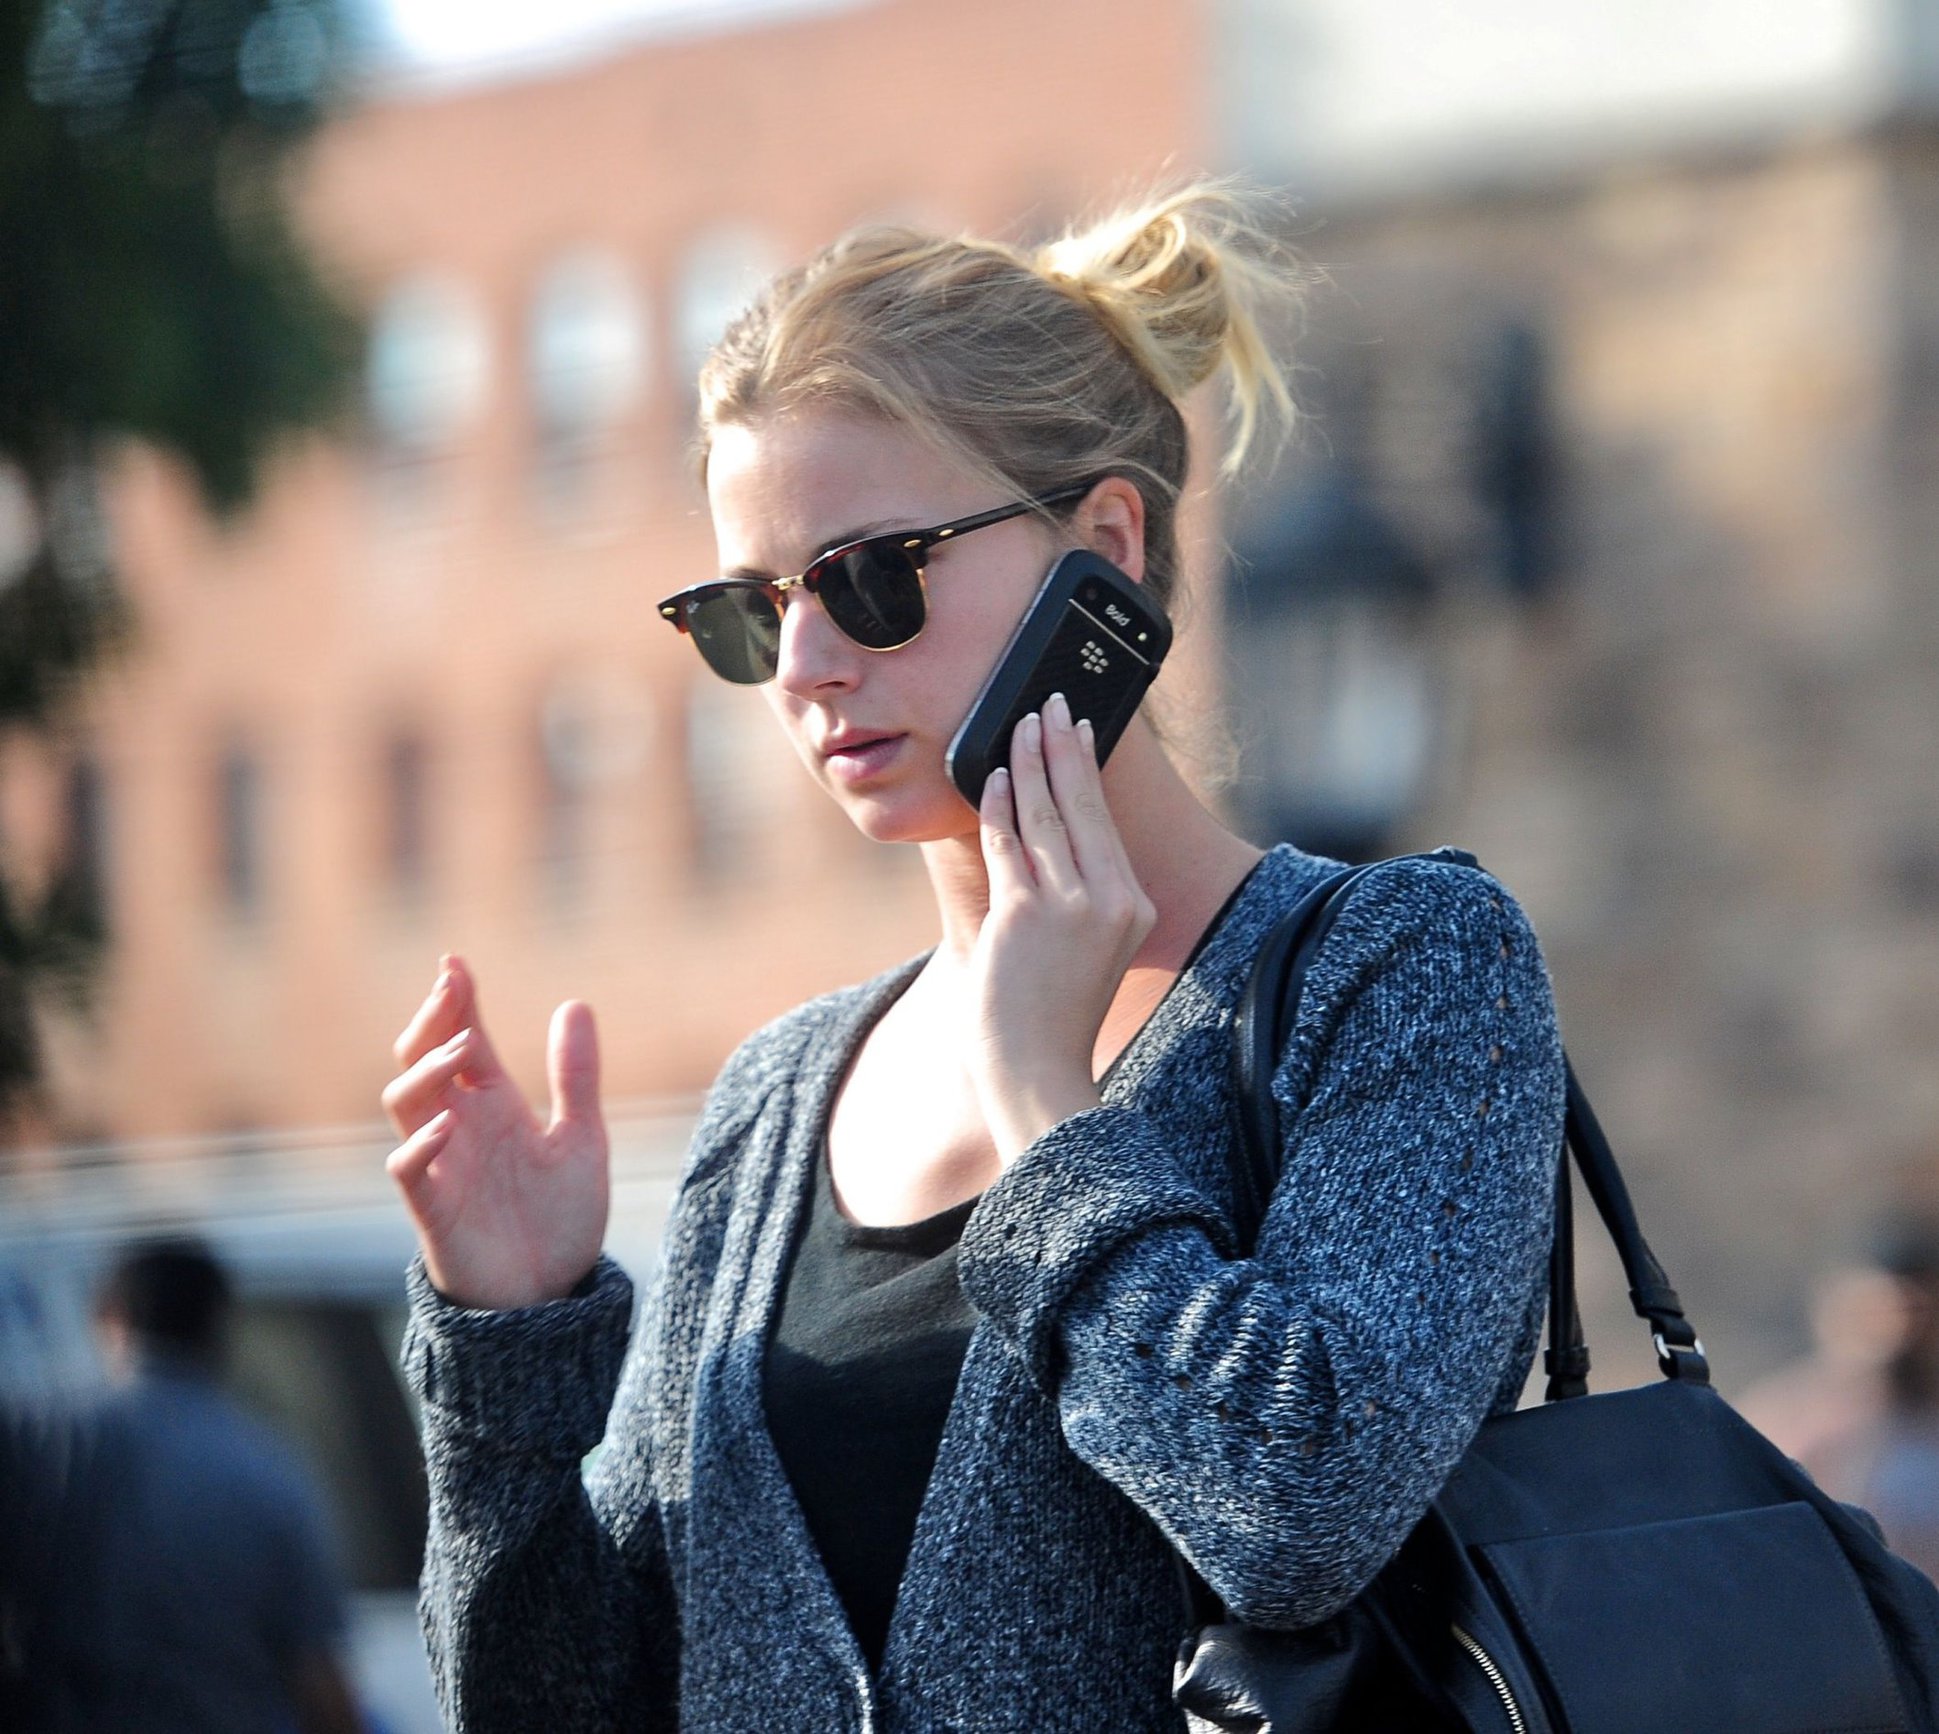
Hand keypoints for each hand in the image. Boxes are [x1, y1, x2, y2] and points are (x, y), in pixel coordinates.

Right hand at [382, 956, 608, 1309]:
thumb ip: (576, 1076)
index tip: (454, 963)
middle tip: (450, 986)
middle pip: (422, 1059)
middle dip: (431, 1021)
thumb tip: (575, 1003)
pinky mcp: (434, 1209)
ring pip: (404, 1103)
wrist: (552, 1296)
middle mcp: (460, 1127)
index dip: (455, 1002)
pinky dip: (419, 1145)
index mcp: (494, 1105)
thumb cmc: (559, 1217)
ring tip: (462, 1051)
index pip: (463, 1039)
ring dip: (426, 1073)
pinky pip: (408, 1170)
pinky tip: (444, 1124)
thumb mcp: (581, 1137)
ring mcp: (442, 1165)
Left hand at [970, 692, 1155, 1160]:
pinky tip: (994, 776)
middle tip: (1049, 702)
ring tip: (1021, 723)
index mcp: (1131, 906)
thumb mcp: (1082, 950)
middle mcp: (1111, 900)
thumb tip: (1037, 834)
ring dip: (1030, 760)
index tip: (1078, 729)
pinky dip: (1000, 804)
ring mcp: (1071, 906)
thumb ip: (1072, 895)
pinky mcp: (1027, 913)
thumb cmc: (1048, 1015)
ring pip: (1045, 813)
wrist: (1036, 1071)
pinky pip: (1010, 843)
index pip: (1103, 821)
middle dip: (1063, 744)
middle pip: (1082, 803)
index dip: (1086, 768)